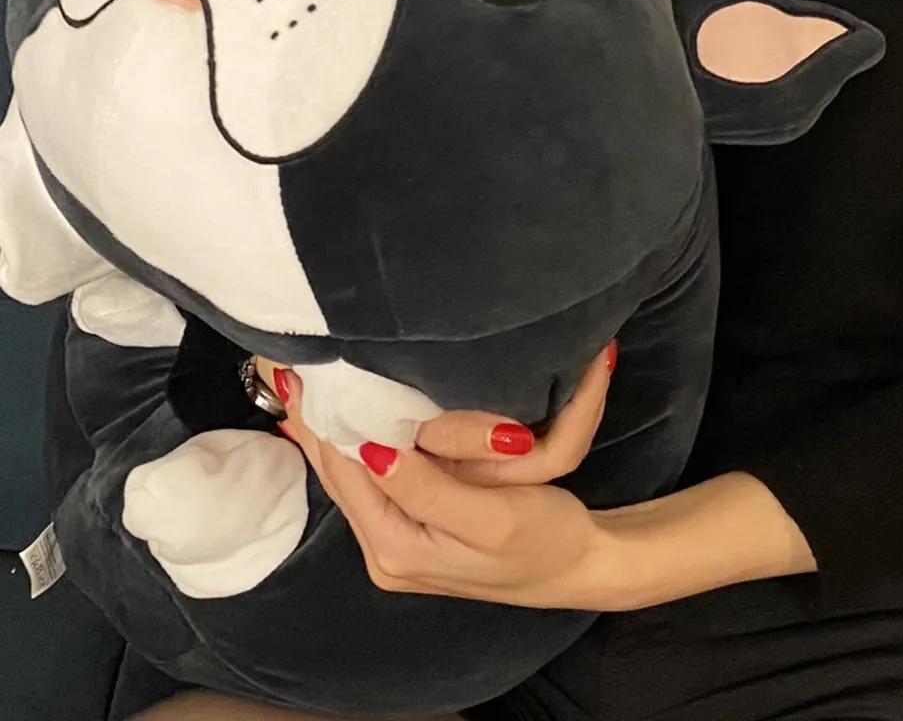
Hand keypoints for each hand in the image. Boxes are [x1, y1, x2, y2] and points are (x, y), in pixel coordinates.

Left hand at [255, 346, 621, 608]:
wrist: (579, 569)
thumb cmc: (545, 540)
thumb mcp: (491, 516)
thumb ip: (428, 489)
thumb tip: (370, 448)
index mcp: (399, 548)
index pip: (345, 473)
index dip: (321, 422)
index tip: (299, 374)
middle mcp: (387, 552)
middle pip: (338, 477)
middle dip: (313, 424)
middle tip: (287, 370)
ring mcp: (399, 545)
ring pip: (350, 479)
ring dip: (329, 433)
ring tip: (303, 388)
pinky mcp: (415, 532)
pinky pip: (372, 482)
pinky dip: (354, 445)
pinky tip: (345, 420)